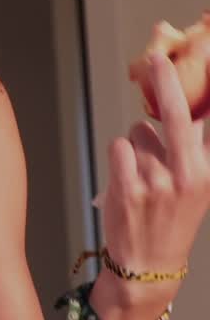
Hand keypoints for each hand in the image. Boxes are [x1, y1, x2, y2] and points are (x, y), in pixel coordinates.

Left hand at [98, 50, 209, 311]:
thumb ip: (190, 148)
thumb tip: (184, 108)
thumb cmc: (168, 217)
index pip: (208, 124)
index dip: (203, 93)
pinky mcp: (129, 187)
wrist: (148, 263)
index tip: (206, 56)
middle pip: (177, 115)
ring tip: (142, 176)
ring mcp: (158, 181)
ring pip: (138, 133)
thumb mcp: (192, 185)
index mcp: (207, 171)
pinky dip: (120, 156)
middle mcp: (188, 174)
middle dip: (168, 80)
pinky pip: (119, 147)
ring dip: (135, 146)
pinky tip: (126, 179)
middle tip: (159, 58)